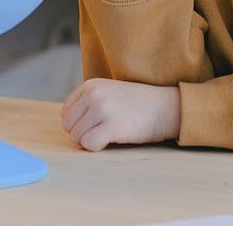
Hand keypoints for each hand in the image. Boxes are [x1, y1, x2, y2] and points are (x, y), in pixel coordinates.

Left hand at [61, 78, 180, 150]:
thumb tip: (67, 124)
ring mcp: (102, 109)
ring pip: (76, 137)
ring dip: (90, 140)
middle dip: (82, 133)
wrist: (166, 107)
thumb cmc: (137, 104)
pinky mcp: (112, 126)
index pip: (66, 113)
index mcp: (90, 85)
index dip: (79, 123)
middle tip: (103, 130)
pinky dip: (96, 147)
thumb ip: (87, 102)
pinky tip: (110, 140)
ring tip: (110, 133)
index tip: (97, 123)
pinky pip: (88, 144)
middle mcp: (93, 94)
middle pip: (69, 126)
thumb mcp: (108, 92)